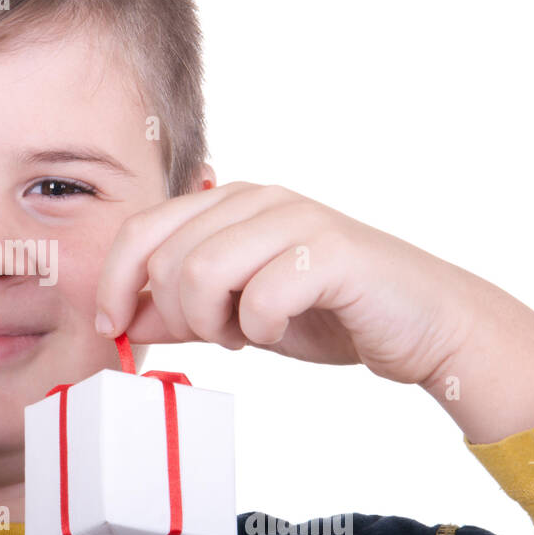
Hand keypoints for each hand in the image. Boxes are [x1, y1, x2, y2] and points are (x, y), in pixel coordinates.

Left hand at [94, 181, 486, 387]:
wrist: (421, 324)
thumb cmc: (328, 313)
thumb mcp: (237, 315)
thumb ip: (180, 313)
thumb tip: (120, 320)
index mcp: (228, 204)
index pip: (141, 229)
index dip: (113, 281)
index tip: (112, 326)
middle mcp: (258, 200)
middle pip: (166, 258)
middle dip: (177, 314)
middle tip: (217, 334)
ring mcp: (296, 219)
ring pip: (201, 271)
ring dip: (214, 322)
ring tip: (245, 334)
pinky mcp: (332, 252)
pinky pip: (259, 296)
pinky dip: (259, 328)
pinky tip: (279, 330)